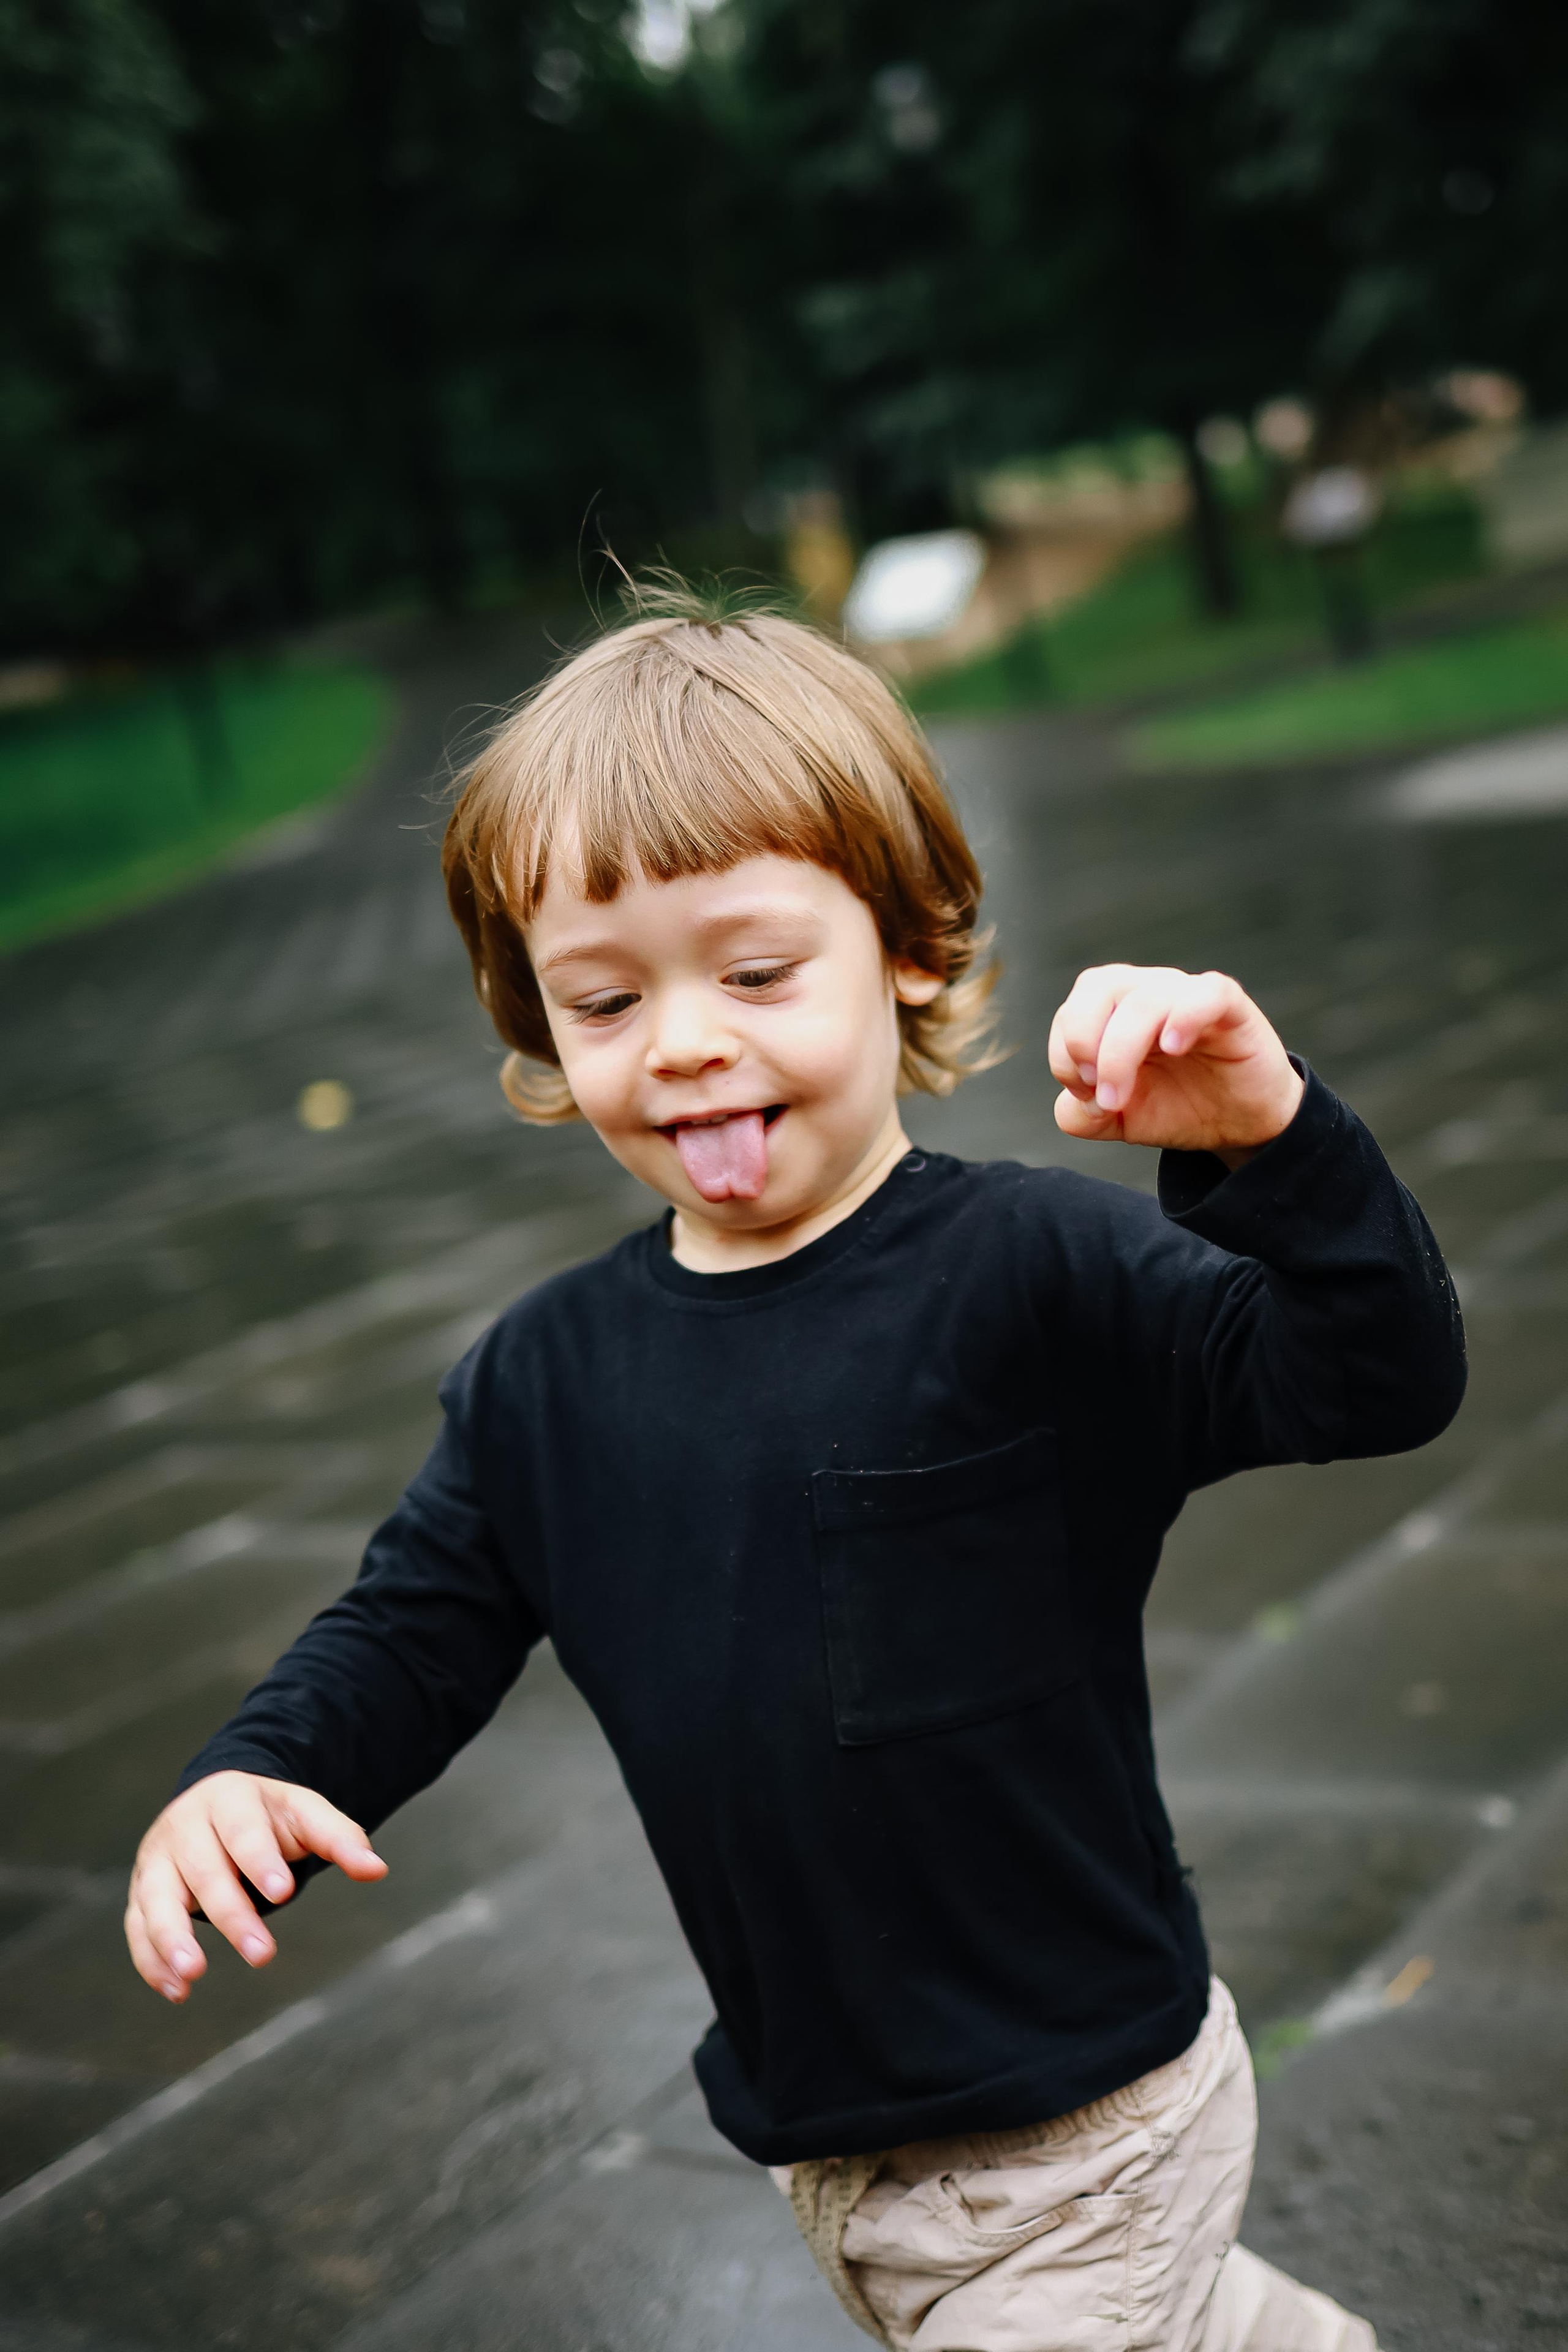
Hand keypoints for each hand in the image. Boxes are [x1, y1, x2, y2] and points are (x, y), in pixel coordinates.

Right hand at [125, 1772, 386, 2002]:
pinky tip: (176, 1990)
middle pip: (204, 1871)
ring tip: (192, 1976)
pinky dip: (151, 1959)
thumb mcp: (304, 1813)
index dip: (261, 1860)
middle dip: (231, 1914)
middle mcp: (185, 1826)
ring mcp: (158, 1859)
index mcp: (229, 1798)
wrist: (216, 1800)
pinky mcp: (143, 1890)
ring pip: (158, 1899)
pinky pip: (137, 1926)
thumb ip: (339, 1838)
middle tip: (262, 1955)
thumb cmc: (268, 1815)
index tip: (282, 1893)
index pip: (243, 1830)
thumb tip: (377, 1870)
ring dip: (171, 1939)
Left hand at [1049, 965, 1302, 1164]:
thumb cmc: (1179, 1107)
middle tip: (1096, 1091)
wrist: (1240, 1124)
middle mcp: (1147, 993)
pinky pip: (1207, 993)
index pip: (1071, 1011)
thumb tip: (1074, 1105)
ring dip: (1121, 1050)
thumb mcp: (1120, 1120)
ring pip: (1144, 1000)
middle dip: (1082, 1040)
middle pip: (1098, 986)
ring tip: (1122, 1098)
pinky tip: (1174, 1047)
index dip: (1064, 1054)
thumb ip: (1082, 1116)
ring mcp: (1188, 996)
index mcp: (1114, 1011)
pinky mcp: (1231, 1007)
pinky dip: (1184, 1016)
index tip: (1086, 1098)